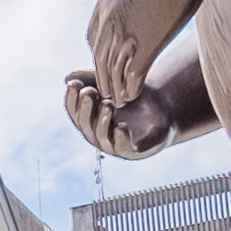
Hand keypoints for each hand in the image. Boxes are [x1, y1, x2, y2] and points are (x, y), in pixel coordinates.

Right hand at [62, 67, 181, 160]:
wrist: (163, 110)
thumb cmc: (134, 97)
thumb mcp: (114, 85)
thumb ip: (92, 79)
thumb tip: (67, 79)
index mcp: (88, 118)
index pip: (73, 110)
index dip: (71, 98)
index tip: (74, 84)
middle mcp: (96, 133)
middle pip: (84, 123)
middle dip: (85, 108)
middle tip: (88, 93)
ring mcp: (112, 144)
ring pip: (100, 135)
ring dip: (102, 120)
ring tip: (107, 105)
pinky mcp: (131, 150)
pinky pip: (122, 146)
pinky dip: (120, 137)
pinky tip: (121, 127)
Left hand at [82, 0, 176, 114]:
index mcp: (106, 2)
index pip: (94, 36)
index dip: (99, 53)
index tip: (105, 63)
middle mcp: (109, 21)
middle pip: (100, 58)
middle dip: (103, 77)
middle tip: (108, 92)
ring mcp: (124, 34)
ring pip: (113, 71)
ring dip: (115, 88)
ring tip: (120, 101)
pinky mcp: (144, 44)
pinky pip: (132, 75)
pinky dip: (131, 87)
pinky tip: (135, 95)